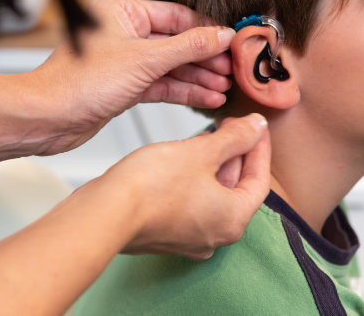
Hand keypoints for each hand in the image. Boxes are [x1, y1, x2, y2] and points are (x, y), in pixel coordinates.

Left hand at [30, 0, 235, 154]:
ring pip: (171, 66)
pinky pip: (162, 85)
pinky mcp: (125, 87)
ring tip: (224, 87)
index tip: (233, 41)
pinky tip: (207, 98)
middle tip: (233, 68)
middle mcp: (124, 34)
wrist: (47, 118)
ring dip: (198, 77)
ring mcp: (125, 62)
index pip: (177, 15)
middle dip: (206, 57)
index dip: (207, 29)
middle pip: (177, 42)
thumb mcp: (145, 60)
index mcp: (124, 13)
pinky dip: (184, 91)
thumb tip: (222, 34)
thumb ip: (188, 47)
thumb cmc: (80, 82)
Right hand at [88, 114, 270, 259]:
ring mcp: (190, 238)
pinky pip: (192, 202)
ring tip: (207, 136)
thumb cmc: (150, 187)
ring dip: (214, 164)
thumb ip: (235, 138)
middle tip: (230, 125)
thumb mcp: (202, 151)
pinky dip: (195, 178)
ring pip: (213, 194)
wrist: (104, 213)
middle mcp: (215, 236)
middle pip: (237, 187)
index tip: (255, 126)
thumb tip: (257, 127)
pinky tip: (185, 157)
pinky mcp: (167, 234)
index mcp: (233, 219)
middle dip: (235, 153)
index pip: (259, 179)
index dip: (259, 147)